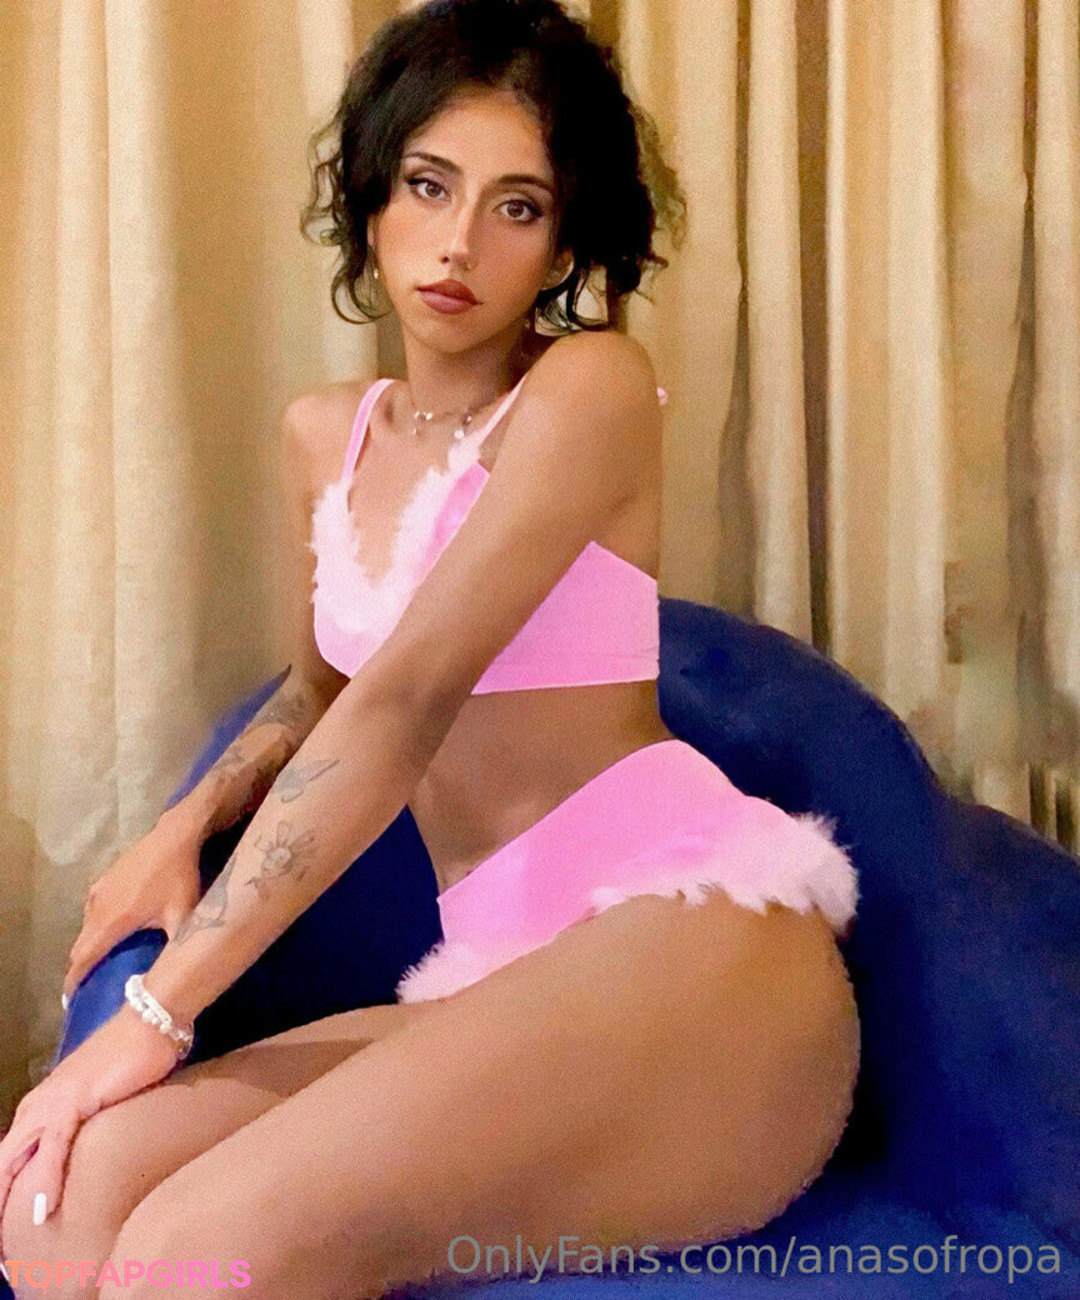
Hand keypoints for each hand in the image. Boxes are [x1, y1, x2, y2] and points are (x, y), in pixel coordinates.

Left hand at [0, 1003, 181, 1249]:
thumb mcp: (105, 1092)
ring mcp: (54, 1101)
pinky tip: (43, 1210)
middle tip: (2, 1245)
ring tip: (7, 1240)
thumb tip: (98, 1145)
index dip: (6, 1188)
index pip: (12, 1152)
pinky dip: (45, 1181)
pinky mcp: (74, 1101)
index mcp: (44, 1101)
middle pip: (4, 1160)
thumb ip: (91, 1117)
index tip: (7, 1224)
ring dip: (7, 1200)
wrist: (152, 1017)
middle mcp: (40, 1102)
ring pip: (15, 1159)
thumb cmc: (135, 1053)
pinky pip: (53, 1149)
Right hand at [63, 818, 202, 1003]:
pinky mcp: (105, 879)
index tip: (70, 1000)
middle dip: (80, 967)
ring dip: (90, 945)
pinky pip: (94, 909)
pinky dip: (97, 925)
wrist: (173, 836)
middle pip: (80, 946)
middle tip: (86, 986)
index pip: (83, 958)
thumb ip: (176, 947)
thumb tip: (176, 973)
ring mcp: (99, 891)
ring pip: (87, 926)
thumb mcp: (181, 915)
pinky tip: (113, 928)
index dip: (74, 981)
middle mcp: (97, 908)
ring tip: (101, 961)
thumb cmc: (178, 877)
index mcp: (111, 922)